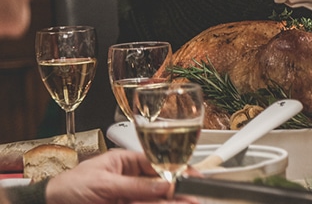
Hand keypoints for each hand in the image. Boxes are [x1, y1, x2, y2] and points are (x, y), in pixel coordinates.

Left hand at [44, 149, 180, 203]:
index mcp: (124, 163)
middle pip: (159, 184)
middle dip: (177, 189)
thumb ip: (135, 185)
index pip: (156, 162)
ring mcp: (126, 196)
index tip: (190, 176)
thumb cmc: (66, 188)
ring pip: (154, 199)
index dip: (175, 168)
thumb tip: (164, 184)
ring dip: (170, 201)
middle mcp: (128, 180)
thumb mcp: (103, 183)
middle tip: (194, 195)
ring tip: (188, 202)